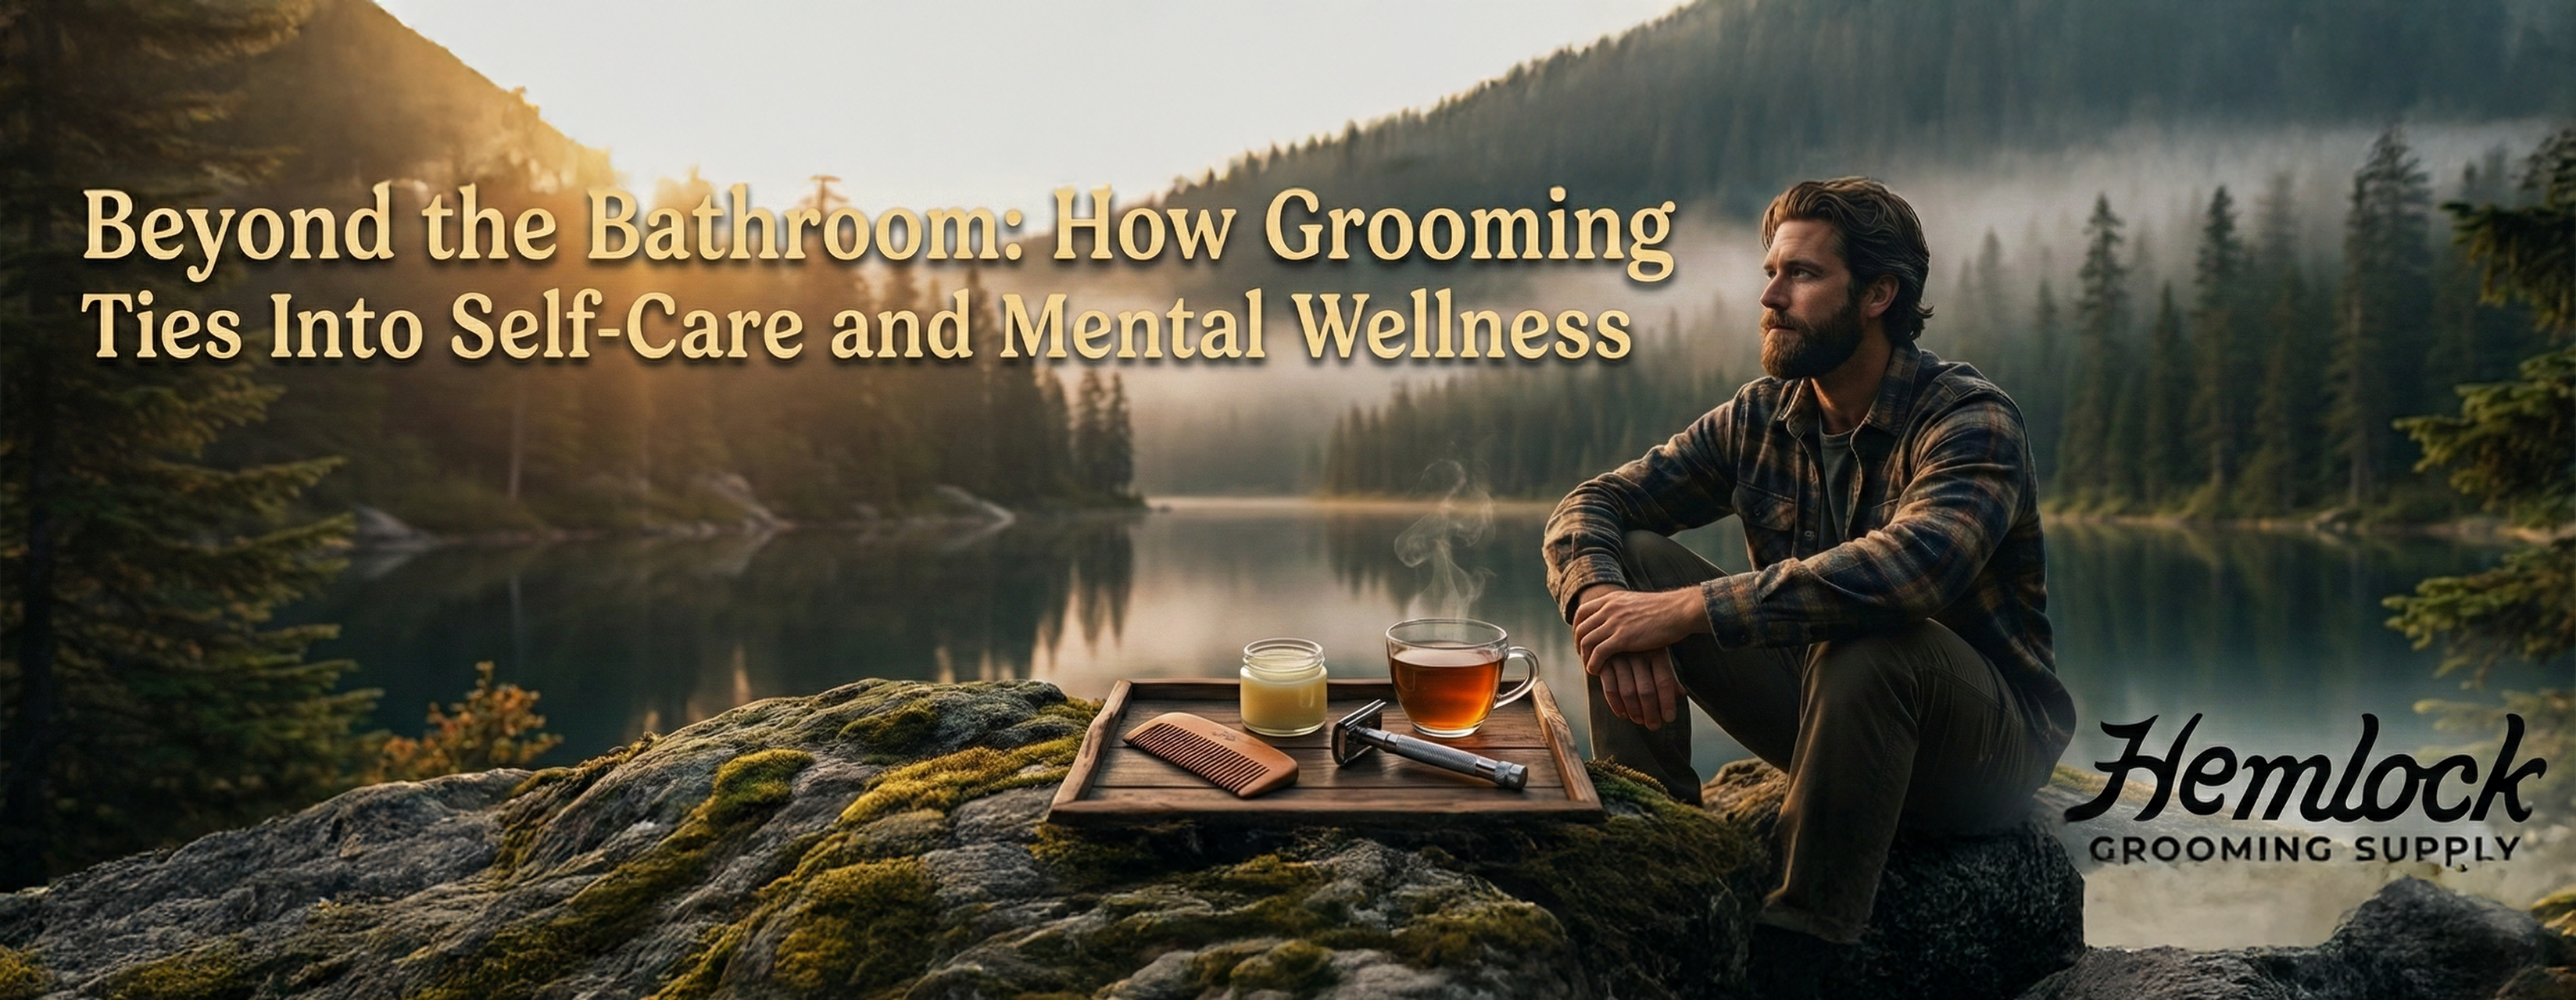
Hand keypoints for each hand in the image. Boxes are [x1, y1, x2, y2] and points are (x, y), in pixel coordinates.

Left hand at [1571, 585, 1708, 674]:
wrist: (1679, 610)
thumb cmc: (1665, 610)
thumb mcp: (1636, 603)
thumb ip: (1624, 609)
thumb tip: (1621, 617)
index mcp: (1612, 599)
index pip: (1582, 612)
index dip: (1577, 627)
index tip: (1581, 639)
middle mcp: (1609, 609)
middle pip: (1581, 628)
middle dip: (1578, 645)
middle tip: (1584, 656)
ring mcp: (1614, 623)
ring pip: (1586, 642)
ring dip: (1585, 657)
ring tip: (1590, 666)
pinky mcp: (1622, 638)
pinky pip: (1598, 653)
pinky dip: (1593, 664)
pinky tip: (1596, 671)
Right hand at [1598, 650, 1680, 728]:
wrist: (1611, 629)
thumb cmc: (1640, 645)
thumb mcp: (1658, 654)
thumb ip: (1668, 674)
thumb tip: (1681, 694)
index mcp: (1656, 651)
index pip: (1664, 681)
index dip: (1667, 702)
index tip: (1669, 719)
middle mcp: (1638, 653)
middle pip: (1646, 690)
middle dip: (1651, 712)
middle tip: (1654, 726)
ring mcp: (1619, 657)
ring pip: (1628, 692)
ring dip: (1634, 711)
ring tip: (1639, 721)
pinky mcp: (1603, 662)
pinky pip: (1610, 689)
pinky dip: (1616, 705)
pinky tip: (1622, 714)